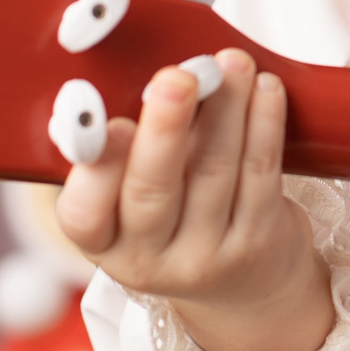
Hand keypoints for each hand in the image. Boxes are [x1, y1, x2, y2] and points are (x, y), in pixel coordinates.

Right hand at [55, 48, 334, 350]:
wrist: (245, 288)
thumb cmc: (177, 217)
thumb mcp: (134, 199)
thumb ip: (129, 148)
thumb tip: (138, 75)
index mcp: (103, 243)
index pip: (84, 215)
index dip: (95, 171)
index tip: (109, 123)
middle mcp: (149, 259)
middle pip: (153, 193)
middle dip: (165, 128)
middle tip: (176, 77)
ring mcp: (207, 256)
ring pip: (215, 172)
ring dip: (225, 108)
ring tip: (230, 63)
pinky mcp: (258, 241)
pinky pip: (261, 173)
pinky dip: (264, 123)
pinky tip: (265, 88)